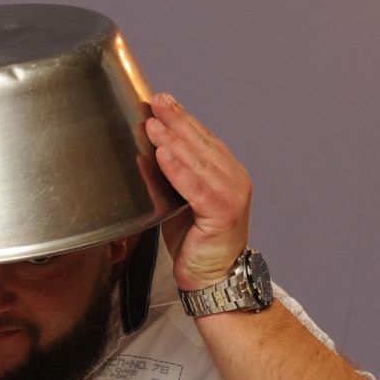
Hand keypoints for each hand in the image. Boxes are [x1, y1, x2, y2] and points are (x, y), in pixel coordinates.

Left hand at [143, 92, 251, 290]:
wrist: (213, 279)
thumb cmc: (198, 244)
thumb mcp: (179, 203)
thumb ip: (170, 179)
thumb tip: (145, 153)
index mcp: (227, 173)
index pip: (203, 139)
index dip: (183, 118)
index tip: (163, 100)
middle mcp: (234, 180)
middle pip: (201, 144)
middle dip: (177, 121)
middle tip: (155, 101)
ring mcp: (231, 195)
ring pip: (198, 162)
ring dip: (173, 140)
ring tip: (152, 124)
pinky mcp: (222, 213)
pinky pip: (196, 187)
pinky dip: (178, 169)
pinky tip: (162, 154)